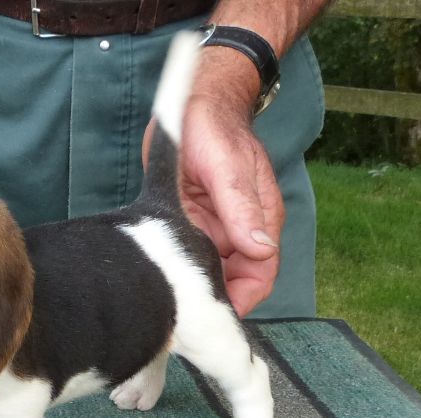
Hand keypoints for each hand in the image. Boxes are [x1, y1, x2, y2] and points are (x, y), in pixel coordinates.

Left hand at [143, 68, 282, 316]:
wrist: (195, 99)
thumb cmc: (215, 125)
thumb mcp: (227, 166)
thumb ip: (242, 208)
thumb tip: (261, 249)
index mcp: (260, 219)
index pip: (260, 275)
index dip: (242, 300)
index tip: (215, 314)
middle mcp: (240, 229)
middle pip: (234, 282)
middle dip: (214, 299)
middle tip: (181, 311)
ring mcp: (216, 227)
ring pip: (210, 272)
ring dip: (193, 284)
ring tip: (166, 294)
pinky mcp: (193, 222)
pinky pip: (190, 253)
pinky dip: (179, 265)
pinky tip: (159, 271)